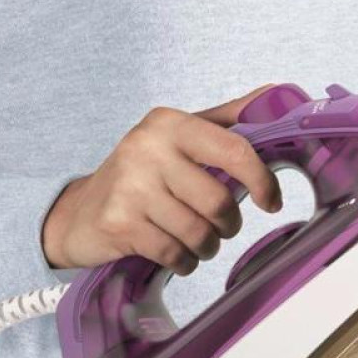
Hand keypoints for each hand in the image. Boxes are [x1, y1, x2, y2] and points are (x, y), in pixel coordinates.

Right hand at [42, 86, 282, 274]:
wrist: (80, 212)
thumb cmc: (141, 175)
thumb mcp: (178, 138)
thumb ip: (228, 119)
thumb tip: (277, 95)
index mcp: (170, 123)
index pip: (234, 150)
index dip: (262, 180)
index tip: (271, 201)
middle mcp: (148, 148)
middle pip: (219, 201)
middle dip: (227, 225)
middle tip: (219, 227)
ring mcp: (130, 186)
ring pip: (199, 233)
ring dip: (206, 247)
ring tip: (197, 242)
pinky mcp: (120, 222)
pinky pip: (174, 253)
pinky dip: (184, 262)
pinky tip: (177, 255)